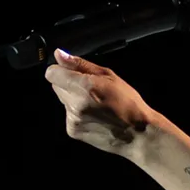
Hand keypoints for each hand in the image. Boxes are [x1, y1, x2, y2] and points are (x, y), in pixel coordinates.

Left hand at [44, 48, 158, 156]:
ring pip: (63, 100)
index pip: (52, 74)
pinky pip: (68, 114)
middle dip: (68, 84)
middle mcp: (75, 104)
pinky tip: (94, 115)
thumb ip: (80, 65)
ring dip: (73, 98)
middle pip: (56, 86)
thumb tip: (59, 55)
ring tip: (95, 104)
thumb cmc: (128, 104)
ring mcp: (73, 119)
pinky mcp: (73, 130)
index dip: (60, 70)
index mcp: (84, 87)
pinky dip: (77, 113)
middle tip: (90, 89)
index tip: (71, 72)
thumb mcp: (108, 76)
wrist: (137, 134)